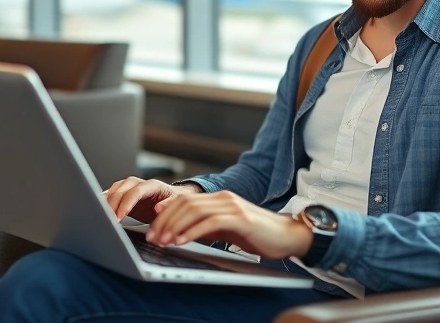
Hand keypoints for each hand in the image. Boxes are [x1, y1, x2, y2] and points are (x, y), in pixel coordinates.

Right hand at [103, 177, 202, 223]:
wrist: (168, 200)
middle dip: (112, 206)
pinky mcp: (120, 194)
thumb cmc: (172, 202)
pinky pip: (108, 195)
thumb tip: (158, 208)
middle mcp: (138, 183)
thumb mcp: (175, 204)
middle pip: (121, 190)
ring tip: (101, 218)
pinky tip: (97, 212)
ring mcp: (127, 187)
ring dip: (105, 204)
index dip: (126, 203)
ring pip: (112, 191)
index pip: (136, 191)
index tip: (119, 217)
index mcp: (152, 185)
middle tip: (107, 221)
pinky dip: (102, 203)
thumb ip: (168, 205)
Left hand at [148, 191, 312, 260]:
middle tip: (153, 237)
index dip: (167, 211)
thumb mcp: (226, 229)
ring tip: (163, 241)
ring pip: (195, 211)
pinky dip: (193, 231)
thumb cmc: (258, 234)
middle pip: (186, 203)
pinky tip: (182, 241)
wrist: (287, 236)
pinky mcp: (241, 218)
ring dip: (175, 227)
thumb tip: (181, 232)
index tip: (152, 224)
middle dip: (165, 221)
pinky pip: (211, 222)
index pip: (185, 199)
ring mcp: (233, 206)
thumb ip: (207, 226)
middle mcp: (224, 198)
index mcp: (219, 198)